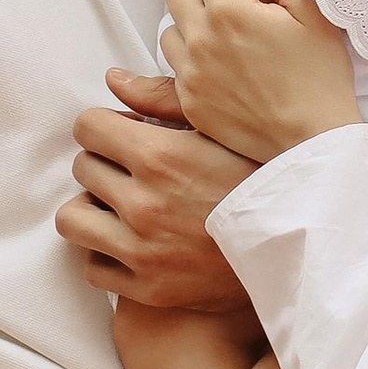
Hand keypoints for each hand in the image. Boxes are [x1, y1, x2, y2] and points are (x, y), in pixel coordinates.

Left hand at [60, 93, 254, 312]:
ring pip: (72, 219)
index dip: (102, 127)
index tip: (118, 136)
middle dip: (102, 163)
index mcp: (161, 156)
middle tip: (130, 171)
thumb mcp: (223, 129)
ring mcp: (142, 250)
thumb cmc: (261, 180)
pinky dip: (106, 256)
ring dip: (91, 209)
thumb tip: (112, 79)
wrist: (295, 250)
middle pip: (81, 168)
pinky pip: (93, 268)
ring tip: (118, 207)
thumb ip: (164, 100)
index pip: (87, 127)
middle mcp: (144, 203)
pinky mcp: (146, 288)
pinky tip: (131, 244)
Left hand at [161, 0, 361, 163]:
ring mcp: (190, 73)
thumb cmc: (320, 76)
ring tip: (228, 41)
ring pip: (170, 27)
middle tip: (233, 6)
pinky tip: (225, 71)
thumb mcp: (312, 12)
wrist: (313, 141)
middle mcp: (201, 39)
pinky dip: (193, 60)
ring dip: (193, 25)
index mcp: (231, 10)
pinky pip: (175, 66)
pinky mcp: (188, 101)